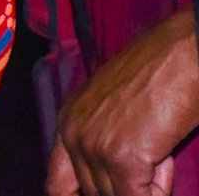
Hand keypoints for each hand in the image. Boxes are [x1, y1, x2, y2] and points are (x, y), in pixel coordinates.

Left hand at [47, 8, 198, 195]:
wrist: (180, 55)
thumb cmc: (155, 76)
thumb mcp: (114, 108)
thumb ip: (105, 141)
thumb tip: (117, 184)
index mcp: (67, 121)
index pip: (57, 185)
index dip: (80, 195)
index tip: (111, 190)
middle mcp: (72, 134)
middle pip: (91, 192)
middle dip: (127, 188)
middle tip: (153, 164)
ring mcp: (94, 148)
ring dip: (146, 188)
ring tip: (161, 155)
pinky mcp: (122, 160)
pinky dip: (159, 191)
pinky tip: (166, 160)